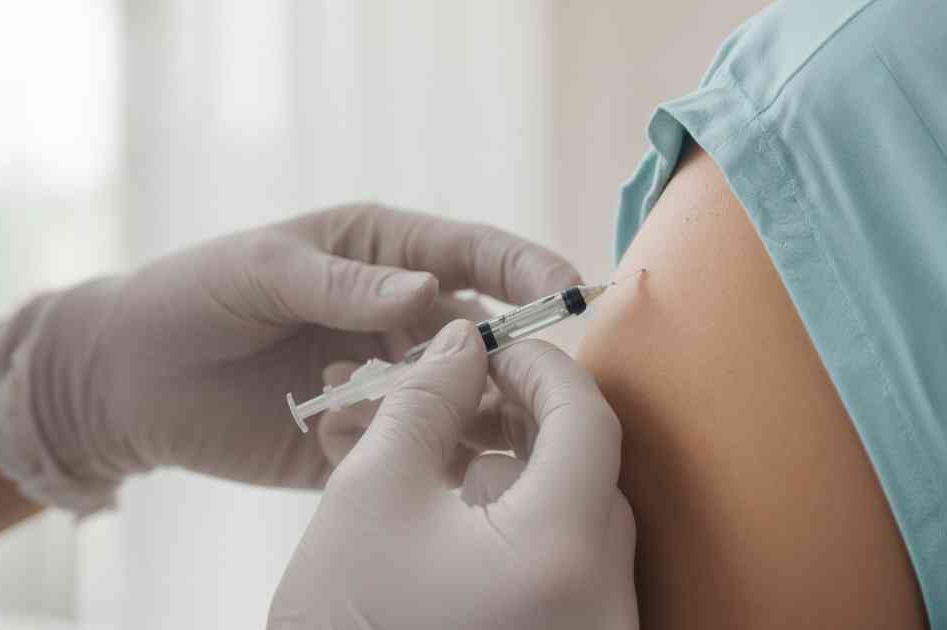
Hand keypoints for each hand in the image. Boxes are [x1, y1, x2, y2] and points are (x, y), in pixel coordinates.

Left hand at [0, 204, 580, 512]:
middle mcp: (398, 317)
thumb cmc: (189, 297)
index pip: (475, 255)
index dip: (526, 268)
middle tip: (493, 384)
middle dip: (495, 359)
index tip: (568, 291)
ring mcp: (385, 383)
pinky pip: (410, 453)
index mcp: (383, 254)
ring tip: (381, 414)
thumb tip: (429, 290)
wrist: (126, 381)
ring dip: (444, 414)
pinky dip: (392, 453)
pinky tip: (327, 442)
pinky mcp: (363, 443)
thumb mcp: (260, 272)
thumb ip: (343, 282)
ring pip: (456, 402)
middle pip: (481, 336)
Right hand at [268, 321, 637, 629]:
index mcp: (562, 552)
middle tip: (457, 398)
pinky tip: (452, 526)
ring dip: (515, 478)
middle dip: (521, 423)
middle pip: (587, 471)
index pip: (588, 418)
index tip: (490, 347)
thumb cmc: (343, 627)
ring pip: (574, 524)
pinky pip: (565, 574)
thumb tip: (461, 342)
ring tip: (435, 465)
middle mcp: (604, 602)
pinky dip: (520, 535)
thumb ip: (424, 400)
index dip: (539, 367)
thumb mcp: (369, 494)